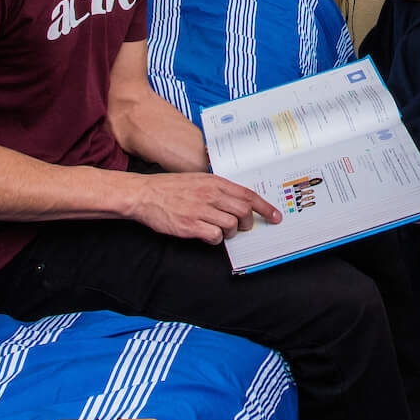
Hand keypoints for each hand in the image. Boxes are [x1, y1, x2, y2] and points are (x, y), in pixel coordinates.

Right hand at [125, 173, 279, 243]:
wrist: (144, 194)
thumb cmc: (170, 188)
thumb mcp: (198, 180)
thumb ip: (218, 188)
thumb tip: (238, 201)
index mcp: (214, 181)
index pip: (248, 194)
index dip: (265, 207)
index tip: (275, 216)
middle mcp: (210, 194)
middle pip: (244, 211)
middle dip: (248, 222)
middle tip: (242, 227)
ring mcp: (200, 210)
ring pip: (231, 225)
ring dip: (230, 232)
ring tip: (219, 230)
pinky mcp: (190, 225)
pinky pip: (215, 236)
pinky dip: (215, 239)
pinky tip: (206, 235)